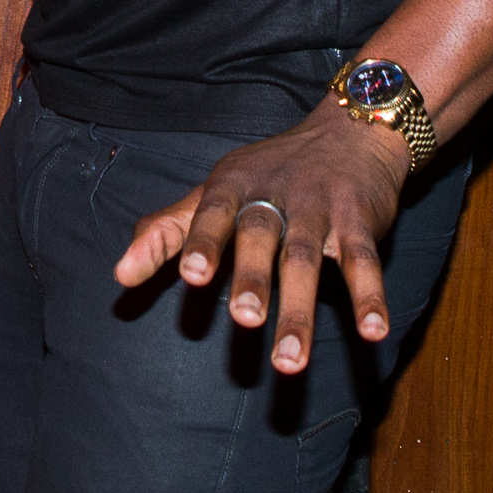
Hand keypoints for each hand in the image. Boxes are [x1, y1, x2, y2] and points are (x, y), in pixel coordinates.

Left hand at [112, 107, 411, 372]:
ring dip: (299, 311)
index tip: (190, 276)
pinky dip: (369, 296)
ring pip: (308, 259)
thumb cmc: (270, 173)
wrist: (350, 130)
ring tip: (288, 362)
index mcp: (232, 185)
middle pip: (261, 236)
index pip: (213, 212)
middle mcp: (274, 194)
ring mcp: (319, 206)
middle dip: (252, 278)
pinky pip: (363, 261)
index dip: (202, 241)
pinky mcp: (359, 220)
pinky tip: (373, 332)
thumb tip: (119, 277)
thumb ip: (168, 231)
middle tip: (244, 321)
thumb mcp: (215, 191)